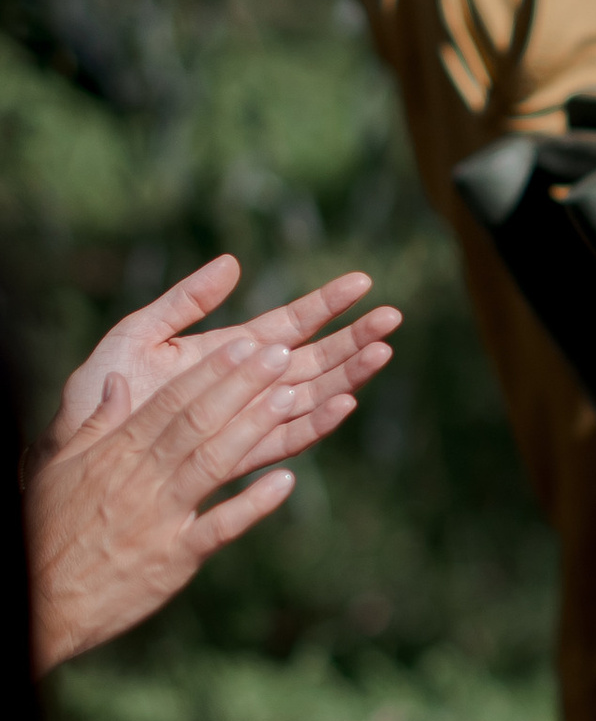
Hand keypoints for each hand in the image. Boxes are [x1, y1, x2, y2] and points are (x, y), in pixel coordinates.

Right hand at [28, 272, 399, 672]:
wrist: (41, 600)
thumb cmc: (50, 532)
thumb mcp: (64, 470)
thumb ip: (96, 426)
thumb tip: (116, 383)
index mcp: (117, 453)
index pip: (170, 402)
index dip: (210, 372)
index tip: (244, 344)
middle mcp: (141, 478)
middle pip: (197, 422)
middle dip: (241, 385)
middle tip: (281, 353)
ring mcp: (159, 517)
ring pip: (211, 463)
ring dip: (252, 429)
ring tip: (290, 398)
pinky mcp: (173, 558)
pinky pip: (218, 527)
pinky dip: (252, 505)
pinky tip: (286, 482)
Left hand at [41, 254, 397, 461]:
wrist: (77, 445)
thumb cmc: (100, 389)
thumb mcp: (138, 333)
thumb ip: (185, 301)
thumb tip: (234, 263)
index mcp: (227, 352)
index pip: (289, 322)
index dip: (326, 303)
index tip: (363, 282)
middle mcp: (244, 388)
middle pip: (312, 360)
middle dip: (353, 338)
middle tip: (394, 317)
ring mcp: (244, 422)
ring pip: (309, 397)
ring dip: (347, 375)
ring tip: (382, 353)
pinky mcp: (236, 457)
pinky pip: (284, 439)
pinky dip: (316, 421)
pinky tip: (344, 402)